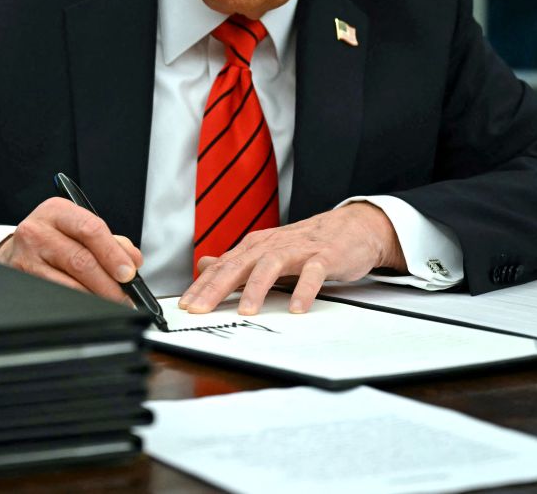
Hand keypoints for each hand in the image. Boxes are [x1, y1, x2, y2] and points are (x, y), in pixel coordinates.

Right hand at [0, 198, 142, 303]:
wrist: (15, 250)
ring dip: (96, 298)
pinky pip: (56, 297)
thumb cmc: (53, 239)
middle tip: (125, 296)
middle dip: (108, 283)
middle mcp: (37, 230)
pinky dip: (78, 304)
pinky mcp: (21, 280)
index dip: (113, 254)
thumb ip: (110, 241)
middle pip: (81, 260)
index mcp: (57, 211)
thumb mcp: (78, 229)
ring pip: (69, 284)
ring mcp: (26, 257)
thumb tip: (133, 260)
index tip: (129, 273)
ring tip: (111, 303)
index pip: (90, 229)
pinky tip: (89, 305)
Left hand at [177, 201, 406, 315]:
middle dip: (217, 287)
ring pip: (271, 265)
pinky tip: (296, 308)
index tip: (185, 305)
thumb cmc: (306, 243)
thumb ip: (236, 261)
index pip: (223, 266)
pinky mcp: (325, 256)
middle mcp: (273, 245)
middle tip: (201, 309)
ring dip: (257, 288)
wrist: (351, 226)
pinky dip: (304, 290)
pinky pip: (312, 273)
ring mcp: (298, 250)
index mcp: (256, 246)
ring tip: (246, 311)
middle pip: (240, 265)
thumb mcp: (266, 250)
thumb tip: (204, 265)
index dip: (202, 285)